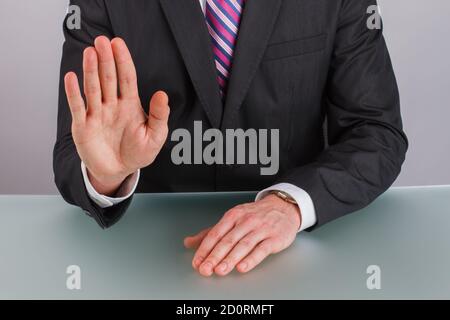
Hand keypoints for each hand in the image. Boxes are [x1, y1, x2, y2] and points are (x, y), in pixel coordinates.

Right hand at [64, 36, 169, 194]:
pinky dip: (74, 93)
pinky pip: (78, 107)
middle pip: (108, 78)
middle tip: (102, 41)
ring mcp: (96, 113)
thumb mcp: (155, 136)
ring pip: (93, 88)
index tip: (118, 43)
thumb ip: (159, 116)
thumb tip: (162, 94)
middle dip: (106, 59)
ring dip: (91, 71)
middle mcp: (112, 105)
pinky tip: (71, 77)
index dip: (123, 60)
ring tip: (90, 53)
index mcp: (130, 104)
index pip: (126, 77)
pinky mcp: (83, 126)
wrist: (119, 171)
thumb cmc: (138, 153)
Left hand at [184, 194, 300, 275]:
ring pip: (243, 245)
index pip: (215, 234)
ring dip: (230, 259)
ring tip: (220, 270)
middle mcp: (246, 221)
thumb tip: (189, 242)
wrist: (283, 207)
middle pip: (228, 240)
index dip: (205, 249)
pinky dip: (251, 259)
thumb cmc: (255, 215)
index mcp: (233, 216)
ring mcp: (261, 229)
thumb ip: (210, 232)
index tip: (197, 262)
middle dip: (215, 256)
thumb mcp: (232, 218)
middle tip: (206, 269)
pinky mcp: (274, 238)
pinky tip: (242, 267)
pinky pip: (261, 249)